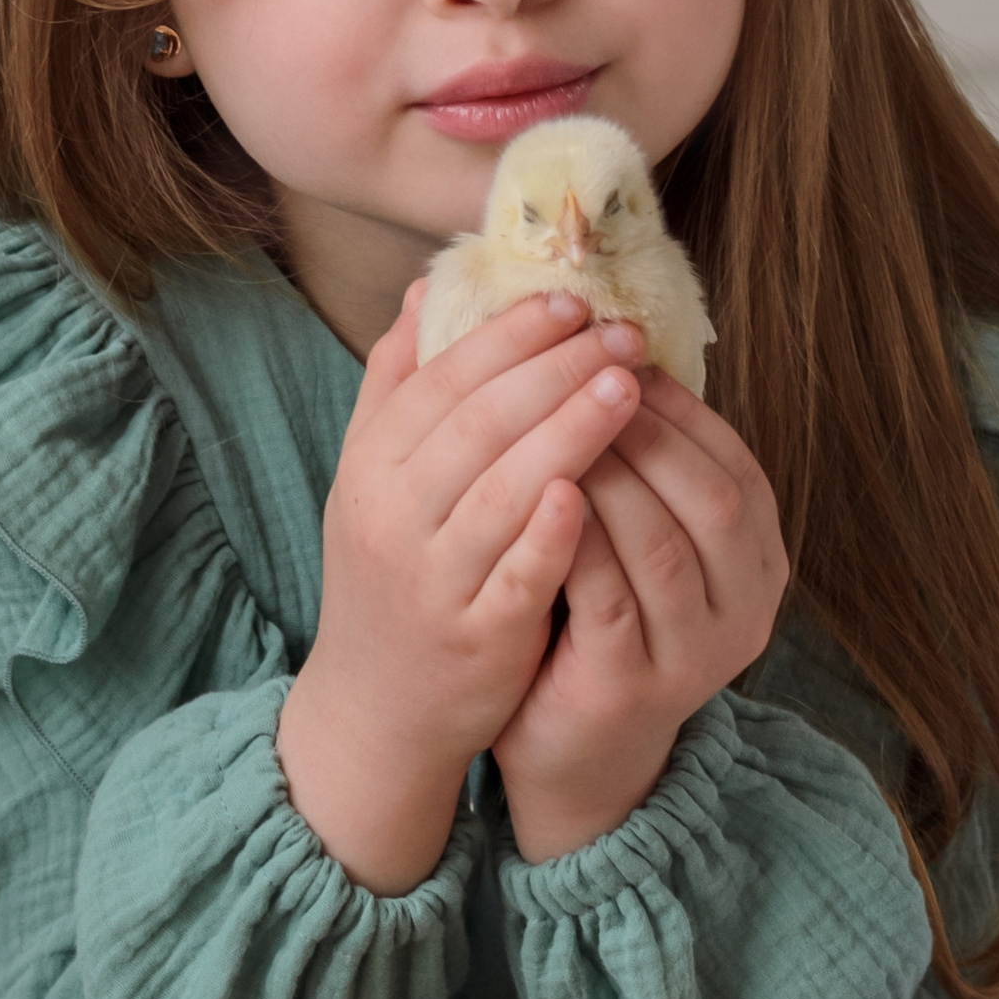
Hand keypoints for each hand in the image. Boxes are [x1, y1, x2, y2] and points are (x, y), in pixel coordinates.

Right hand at [277, 284, 644, 894]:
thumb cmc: (389, 575)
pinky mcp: (476, 636)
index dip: (507, 336)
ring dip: (569, 432)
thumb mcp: (369, 479)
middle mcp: (390, 518)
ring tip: (630, 386)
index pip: (440, 382)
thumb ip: (395, 388)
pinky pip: (519, 574)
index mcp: (368, 469)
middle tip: (622, 333)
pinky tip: (593, 486)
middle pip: (478, 425)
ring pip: (503, 491)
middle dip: (556, 370)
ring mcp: (432, 579)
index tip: (570, 301)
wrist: (377, 707)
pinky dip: (552, 530)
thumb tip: (426, 291)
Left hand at [492, 365, 787, 861]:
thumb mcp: (629, 532)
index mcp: (756, 557)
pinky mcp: (633, 688)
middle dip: (646, 433)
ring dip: (609, 478)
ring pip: (662, 547)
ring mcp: (695, 654)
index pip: (734, 460)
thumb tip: (593, 336)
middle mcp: (745, 607)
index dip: (676, 406)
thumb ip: (631, 455)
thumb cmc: (595, 613)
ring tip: (551, 424)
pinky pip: (610, 603)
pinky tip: (537, 498)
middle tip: (582, 378)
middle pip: (712, 497)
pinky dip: (577, 544)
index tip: (612, 351)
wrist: (570, 741)